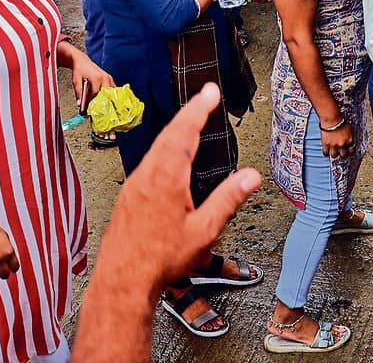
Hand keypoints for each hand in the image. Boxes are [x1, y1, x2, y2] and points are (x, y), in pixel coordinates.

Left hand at [71, 55, 115, 111]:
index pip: (96, 94)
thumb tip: (79, 104)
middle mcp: (105, 78)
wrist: (82, 61)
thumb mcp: (76, 81)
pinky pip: (113, 89)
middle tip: (98, 111)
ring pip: (111, 92)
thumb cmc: (79, 70)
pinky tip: (107, 100)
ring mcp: (109, 78)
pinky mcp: (110, 79)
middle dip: (102, 103)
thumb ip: (78, 93)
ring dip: (108, 99)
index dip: (92, 102)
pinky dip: (110, 95)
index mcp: (96, 78)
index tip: (89, 109)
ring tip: (104, 107)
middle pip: (106, 94)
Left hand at [97, 84, 261, 287]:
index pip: (185, 132)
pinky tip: (169, 158)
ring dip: (176, 130)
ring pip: (157, 147)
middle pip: (169, 133)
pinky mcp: (128, 195)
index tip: (209, 92)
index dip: (199, 109)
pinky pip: (149, 161)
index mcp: (166, 177)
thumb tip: (250, 176)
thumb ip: (228, 199)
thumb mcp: (204, 230)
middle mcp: (146, 175)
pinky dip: (164, 149)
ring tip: (190, 122)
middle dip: (189, 113)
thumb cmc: (160, 259)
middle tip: (204, 97)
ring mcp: (134, 184)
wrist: (123, 279)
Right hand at [320, 121, 353, 159]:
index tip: (348, 151)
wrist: (332, 118)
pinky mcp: (326, 144)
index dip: (349, 151)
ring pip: (334, 155)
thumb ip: (349, 135)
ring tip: (333, 153)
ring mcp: (333, 145)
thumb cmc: (340, 120)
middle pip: (343, 155)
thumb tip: (348, 138)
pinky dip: (325, 153)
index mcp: (349, 140)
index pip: (351, 150)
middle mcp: (342, 144)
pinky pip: (325, 152)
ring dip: (334, 154)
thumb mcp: (349, 128)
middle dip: (342, 154)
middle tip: (341, 153)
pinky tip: (326, 152)